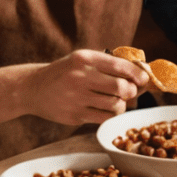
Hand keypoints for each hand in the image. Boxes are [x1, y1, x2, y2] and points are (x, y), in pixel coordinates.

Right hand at [29, 49, 149, 124]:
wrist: (33, 89)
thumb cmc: (65, 73)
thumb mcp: (82, 59)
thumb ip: (108, 64)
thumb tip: (142, 75)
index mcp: (85, 58)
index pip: (120, 65)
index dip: (138, 74)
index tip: (144, 79)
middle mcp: (80, 77)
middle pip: (121, 87)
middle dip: (132, 91)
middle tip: (130, 92)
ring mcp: (76, 98)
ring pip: (115, 105)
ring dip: (122, 104)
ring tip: (117, 101)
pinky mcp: (74, 115)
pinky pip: (104, 118)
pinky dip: (111, 115)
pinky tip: (107, 109)